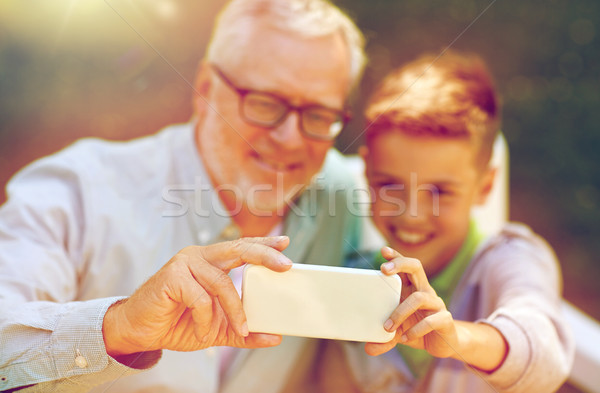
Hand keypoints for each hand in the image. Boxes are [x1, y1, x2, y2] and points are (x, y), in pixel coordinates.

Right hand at [102, 236, 291, 355]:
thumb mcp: (217, 329)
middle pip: (238, 248)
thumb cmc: (176, 323)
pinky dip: (205, 319)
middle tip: (285, 265)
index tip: (285, 242)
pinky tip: (201, 330)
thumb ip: (244, 332)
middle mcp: (199, 256)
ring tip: (237, 329)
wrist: (139, 332)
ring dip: (233, 311)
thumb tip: (274, 337)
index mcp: (211, 262)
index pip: (242, 247)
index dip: (264, 244)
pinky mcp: (171, 276)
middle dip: (264, 255)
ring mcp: (184, 263)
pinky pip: (201, 298)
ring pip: (222, 283)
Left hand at [365, 246, 458, 357]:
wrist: (441, 345)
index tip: (383, 251)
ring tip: (388, 327)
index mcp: (412, 289)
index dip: (396, 256)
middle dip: (400, 264)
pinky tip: (405, 338)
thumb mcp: (397, 333)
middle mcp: (425, 291)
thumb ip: (383, 340)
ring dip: (400, 312)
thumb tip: (368, 348)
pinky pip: (431, 320)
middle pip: (416, 267)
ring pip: (419, 297)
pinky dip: (416, 330)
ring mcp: (436, 304)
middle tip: (384, 270)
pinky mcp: (445, 319)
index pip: (405, 266)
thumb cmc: (416, 330)